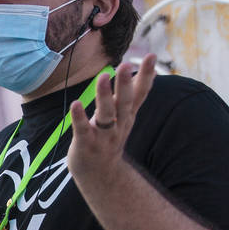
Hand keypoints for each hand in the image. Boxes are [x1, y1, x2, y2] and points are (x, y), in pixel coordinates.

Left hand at [67, 53, 156, 183]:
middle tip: (126, 65)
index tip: (152, 56)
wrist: (99, 174)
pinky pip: (82, 130)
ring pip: (106, 115)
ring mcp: (103, 135)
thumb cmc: (111, 137)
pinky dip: (79, 118)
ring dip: (104, 96)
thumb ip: (135, 93)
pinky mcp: (86, 144)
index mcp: (128, 115)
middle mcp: (119, 124)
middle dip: (125, 84)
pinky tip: (76, 104)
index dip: (146, 76)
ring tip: (103, 77)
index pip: (140, 93)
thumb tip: (151, 69)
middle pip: (124, 103)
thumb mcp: (126, 116)